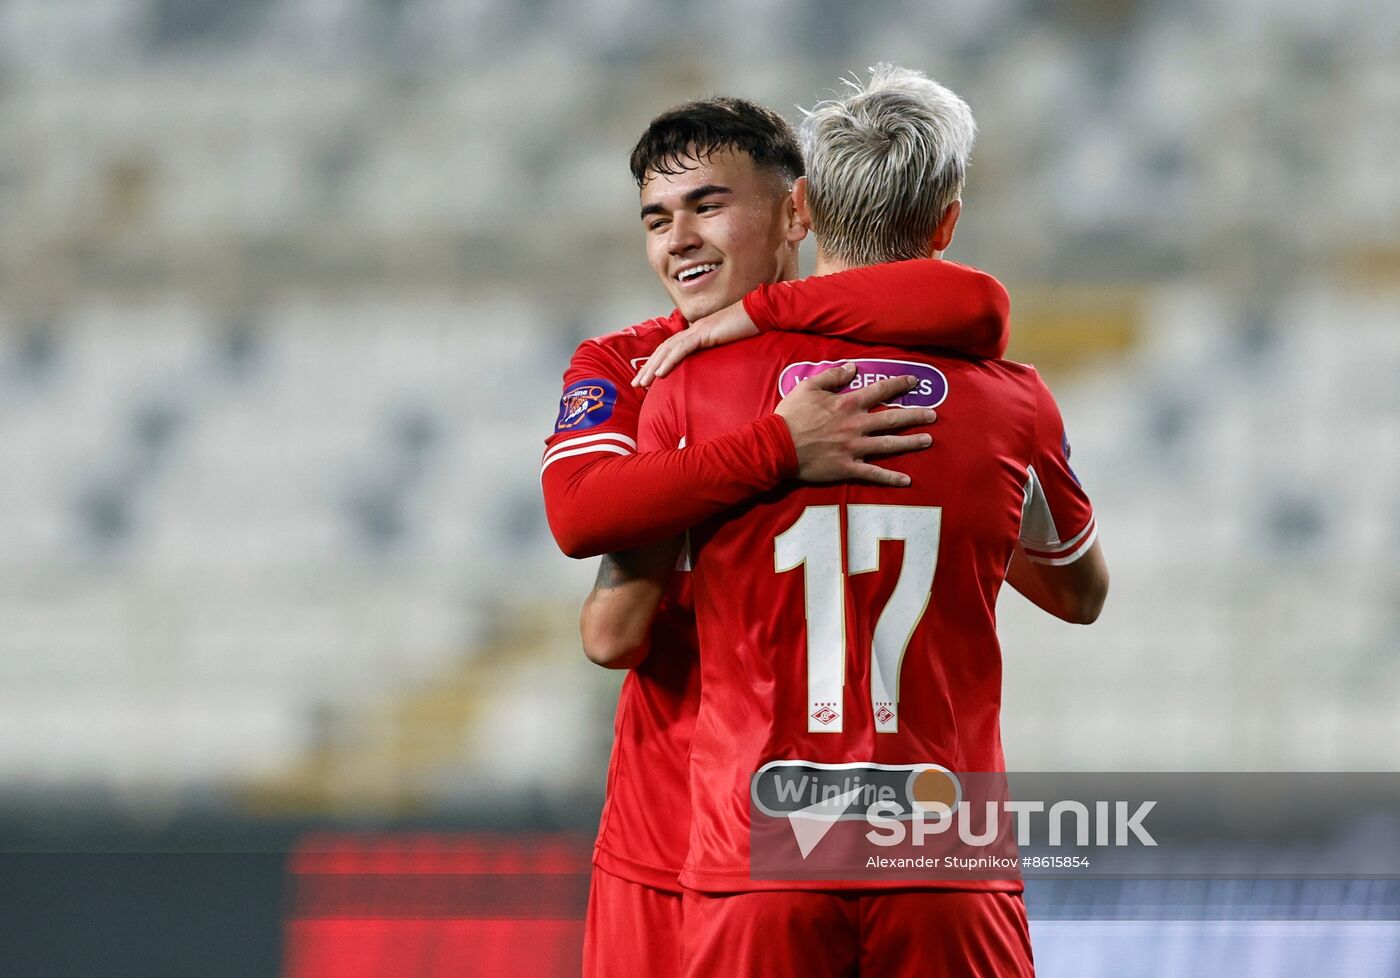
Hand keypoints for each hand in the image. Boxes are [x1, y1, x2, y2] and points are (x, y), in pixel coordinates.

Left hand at [633, 300, 757, 386]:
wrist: (762, 313)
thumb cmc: (751, 328)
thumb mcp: (731, 345)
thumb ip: (720, 354)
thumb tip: (716, 371)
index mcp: (698, 333)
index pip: (671, 349)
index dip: (658, 363)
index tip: (649, 379)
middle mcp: (694, 330)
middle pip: (664, 349)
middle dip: (648, 368)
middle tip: (636, 385)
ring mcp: (698, 330)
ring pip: (668, 350)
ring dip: (653, 367)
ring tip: (642, 383)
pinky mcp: (705, 332)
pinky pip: (682, 349)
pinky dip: (669, 361)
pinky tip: (660, 374)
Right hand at [775, 363, 937, 486]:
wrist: (777, 446)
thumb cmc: (790, 416)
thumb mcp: (808, 387)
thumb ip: (832, 376)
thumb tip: (852, 367)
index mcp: (848, 403)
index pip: (880, 391)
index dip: (899, 385)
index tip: (914, 382)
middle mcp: (856, 424)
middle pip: (893, 418)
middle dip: (915, 416)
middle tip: (933, 415)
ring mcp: (854, 448)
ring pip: (889, 444)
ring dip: (911, 442)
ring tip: (928, 440)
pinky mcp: (848, 467)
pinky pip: (874, 474)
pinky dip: (891, 478)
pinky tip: (906, 480)